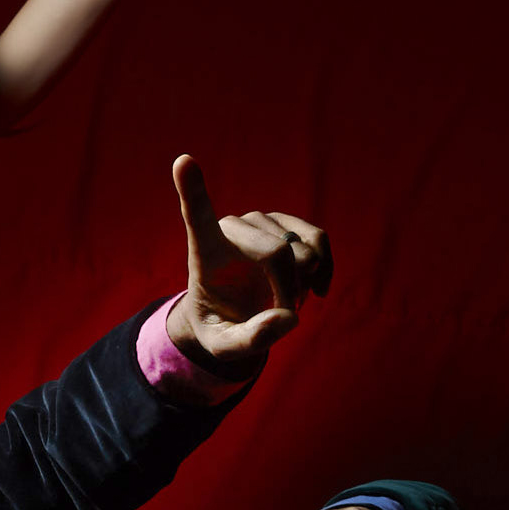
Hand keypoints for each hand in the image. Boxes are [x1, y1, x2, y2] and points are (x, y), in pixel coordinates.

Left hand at [165, 154, 331, 368]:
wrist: (235, 315)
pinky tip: (317, 289)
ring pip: (304, 250)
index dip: (192, 188)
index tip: (183, 163)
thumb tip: (287, 319)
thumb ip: (249, 340)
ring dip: (304, 284)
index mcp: (205, 249)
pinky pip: (320, 241)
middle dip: (289, 291)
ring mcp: (262, 221)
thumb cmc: (220, 328)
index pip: (195, 213)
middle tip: (279, 313)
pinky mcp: (288, 224)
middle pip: (278, 254)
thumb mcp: (223, 347)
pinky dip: (325, 269)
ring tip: (285, 299)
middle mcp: (233, 225)